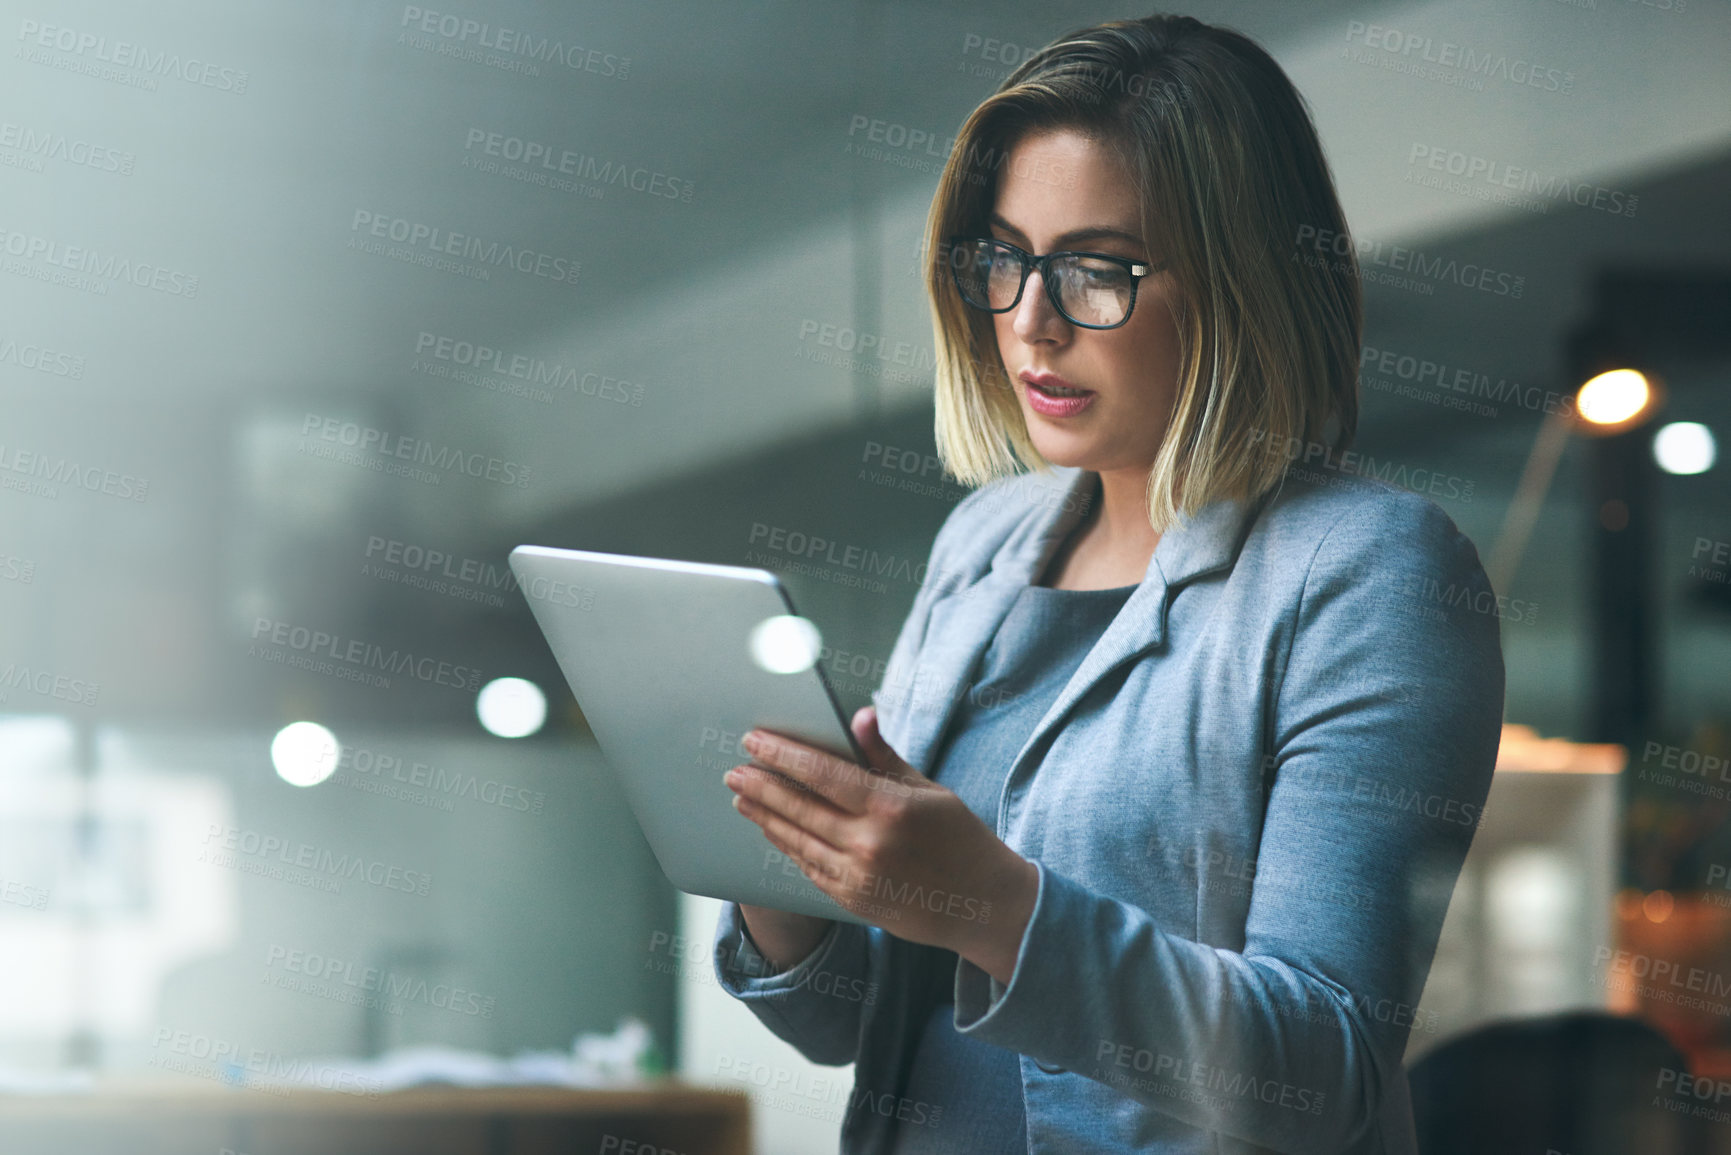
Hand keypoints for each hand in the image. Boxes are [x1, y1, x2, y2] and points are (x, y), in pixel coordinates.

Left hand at [723, 705, 1038, 984]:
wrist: (984, 905)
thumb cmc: (960, 838)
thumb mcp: (930, 791)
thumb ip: (885, 757)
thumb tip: (858, 717)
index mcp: (891, 808)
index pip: (823, 774)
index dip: (783, 755)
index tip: (755, 739)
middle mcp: (870, 844)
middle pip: (800, 807)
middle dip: (761, 785)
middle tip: (734, 769)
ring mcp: (858, 876)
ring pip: (796, 840)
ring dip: (764, 816)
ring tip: (741, 797)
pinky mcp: (853, 900)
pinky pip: (808, 867)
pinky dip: (786, 845)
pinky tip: (772, 829)